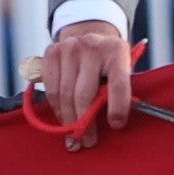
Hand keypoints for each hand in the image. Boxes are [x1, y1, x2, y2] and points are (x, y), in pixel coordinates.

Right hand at [37, 19, 133, 148]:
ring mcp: (69, 48)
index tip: (116, 126)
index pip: (119, 84)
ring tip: (74, 137)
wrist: (89, 33)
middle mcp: (91, 46)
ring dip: (68, 120)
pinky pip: (50, 88)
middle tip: (88, 141)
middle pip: (84, 94)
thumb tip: (114, 123)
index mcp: (117, 51)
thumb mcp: (123, 68)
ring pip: (64, 94)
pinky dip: (56, 108)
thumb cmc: (109, 61)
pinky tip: (62, 120)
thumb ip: (119, 89)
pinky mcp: (51, 52)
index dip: (117, 108)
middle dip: (85, 122)